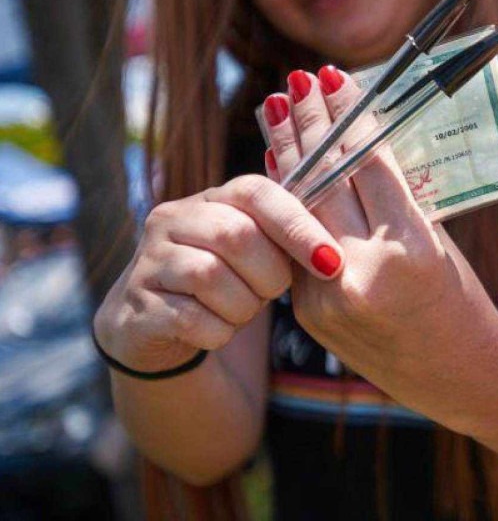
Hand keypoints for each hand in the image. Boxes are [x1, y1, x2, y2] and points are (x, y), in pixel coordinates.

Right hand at [93, 171, 344, 375]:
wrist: (156, 326)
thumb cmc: (226, 282)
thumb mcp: (259, 253)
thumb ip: (289, 236)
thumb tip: (335, 248)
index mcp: (212, 198)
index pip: (257, 193)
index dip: (298, 226)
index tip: (331, 262)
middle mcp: (172, 219)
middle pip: (235, 235)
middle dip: (269, 274)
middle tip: (272, 293)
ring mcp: (148, 261)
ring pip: (210, 277)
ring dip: (243, 305)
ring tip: (242, 310)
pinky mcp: (135, 305)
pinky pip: (191, 319)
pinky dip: (219, 331)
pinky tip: (218, 330)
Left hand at [261, 67, 497, 420]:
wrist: (459, 378)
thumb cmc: (463, 302)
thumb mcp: (437, 241)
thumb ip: (393, 201)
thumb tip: (352, 146)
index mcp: (411, 249)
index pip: (368, 164)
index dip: (348, 117)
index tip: (333, 80)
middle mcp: (364, 271)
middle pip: (326, 180)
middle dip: (308, 125)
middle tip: (295, 82)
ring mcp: (330, 296)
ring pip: (300, 210)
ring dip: (287, 155)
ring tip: (274, 109)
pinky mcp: (311, 313)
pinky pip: (294, 245)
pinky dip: (288, 202)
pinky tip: (280, 165)